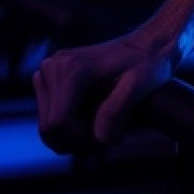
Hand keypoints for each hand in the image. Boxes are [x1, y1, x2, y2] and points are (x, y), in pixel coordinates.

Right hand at [33, 32, 176, 154]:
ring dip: (70, 138)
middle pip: (49, 126)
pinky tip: (92, 128)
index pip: (58, 122)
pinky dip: (68, 127)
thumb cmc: (147, 64)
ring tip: (100, 140)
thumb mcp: (137, 87)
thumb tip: (99, 140)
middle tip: (102, 149)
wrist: (146, 45)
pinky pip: (50, 113)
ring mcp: (50, 69)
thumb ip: (115, 112)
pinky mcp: (52, 74)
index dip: (79, 143)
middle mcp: (55, 66)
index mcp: (72, 69)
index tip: (104, 147)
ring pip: (46, 123)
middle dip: (75, 144)